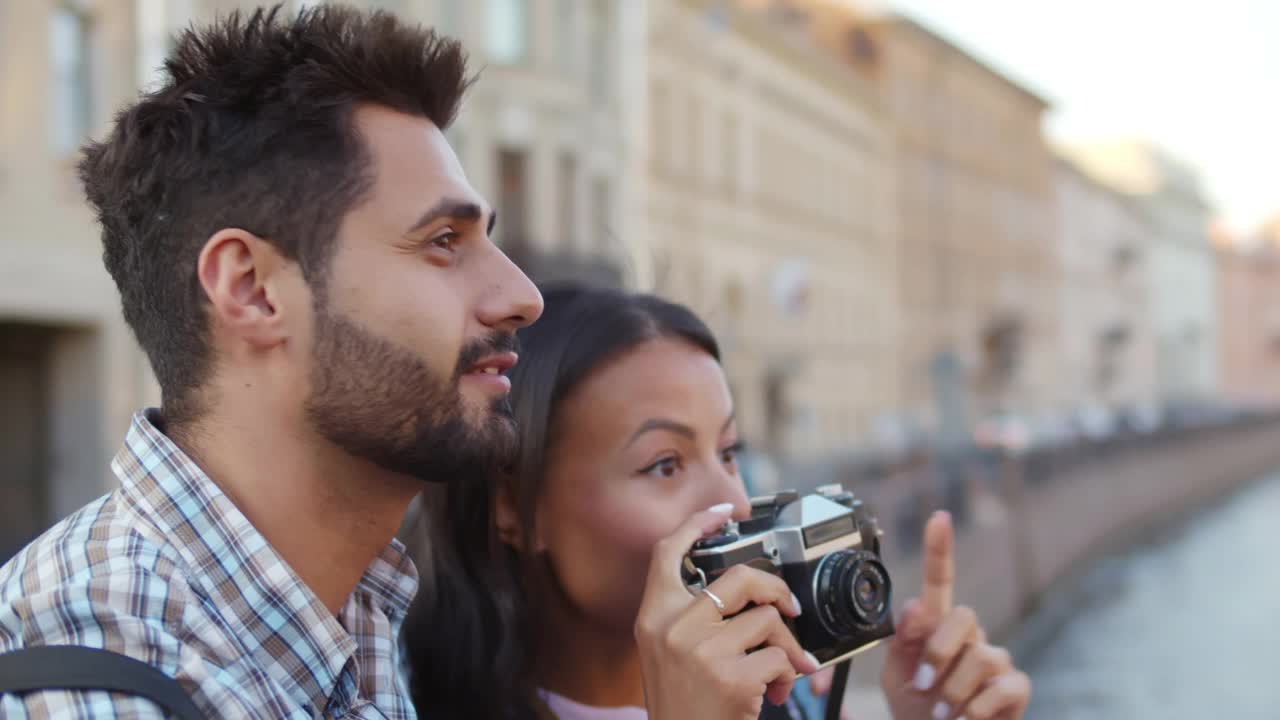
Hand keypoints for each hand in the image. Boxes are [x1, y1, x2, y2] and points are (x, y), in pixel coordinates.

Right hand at [635, 506, 821, 719]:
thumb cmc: (681, 704)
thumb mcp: (664, 653)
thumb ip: (689, 617)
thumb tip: (742, 591)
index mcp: (653, 617)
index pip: (667, 553)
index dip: (696, 524)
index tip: (723, 512)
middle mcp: (673, 628)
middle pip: (739, 578)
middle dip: (775, 589)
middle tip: (790, 607)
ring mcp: (703, 652)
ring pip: (769, 620)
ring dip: (784, 648)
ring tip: (778, 671)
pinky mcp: (733, 678)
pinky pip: (780, 659)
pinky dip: (787, 676)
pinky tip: (775, 693)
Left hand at [880, 511, 1030, 719]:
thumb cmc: (917, 710)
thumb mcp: (896, 677)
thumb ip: (902, 644)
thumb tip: (915, 606)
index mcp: (937, 628)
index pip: (939, 582)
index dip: (939, 549)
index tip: (939, 518)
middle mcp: (970, 637)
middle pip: (962, 616)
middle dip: (938, 651)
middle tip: (923, 686)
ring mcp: (996, 661)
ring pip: (980, 657)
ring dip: (952, 691)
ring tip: (943, 714)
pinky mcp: (1016, 687)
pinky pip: (1001, 686)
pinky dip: (977, 708)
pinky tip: (968, 719)